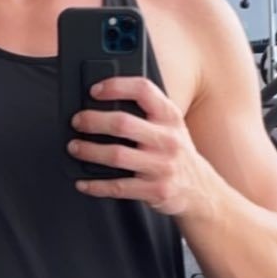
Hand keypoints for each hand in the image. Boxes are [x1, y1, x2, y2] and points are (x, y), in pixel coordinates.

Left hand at [69, 77, 211, 217]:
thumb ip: (148, 113)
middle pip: (122, 123)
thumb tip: (105, 102)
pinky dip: (96, 185)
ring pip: (116, 155)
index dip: (116, 86)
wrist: (201, 191)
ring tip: (75, 147)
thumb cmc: (177, 154)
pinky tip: (83, 182)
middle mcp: (167, 140)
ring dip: (88, 151)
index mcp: (170, 117)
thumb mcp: (171, 127)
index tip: (95, 90)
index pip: (143, 90)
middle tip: (77, 121)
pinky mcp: (155, 190)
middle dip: (93, 121)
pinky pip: (118, 187)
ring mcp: (162, 166)